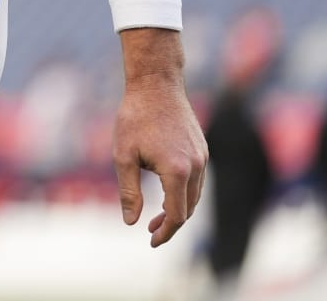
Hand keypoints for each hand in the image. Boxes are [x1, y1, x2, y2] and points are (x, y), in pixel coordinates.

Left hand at [113, 66, 207, 247]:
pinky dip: (184, 192)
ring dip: (178, 209)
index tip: (151, 242)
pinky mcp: (202, 148)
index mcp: (177, 171)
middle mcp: (196, 166)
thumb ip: (129, 191)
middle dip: (170, 224)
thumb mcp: (123, 155)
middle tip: (150, 231)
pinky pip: (197, 179)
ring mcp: (202, 156)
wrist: (155, 84)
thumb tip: (131, 222)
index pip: (176, 215)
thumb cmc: (135, 118)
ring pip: (195, 195)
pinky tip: (167, 192)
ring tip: (156, 216)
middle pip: (188, 209)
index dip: (165, 233)